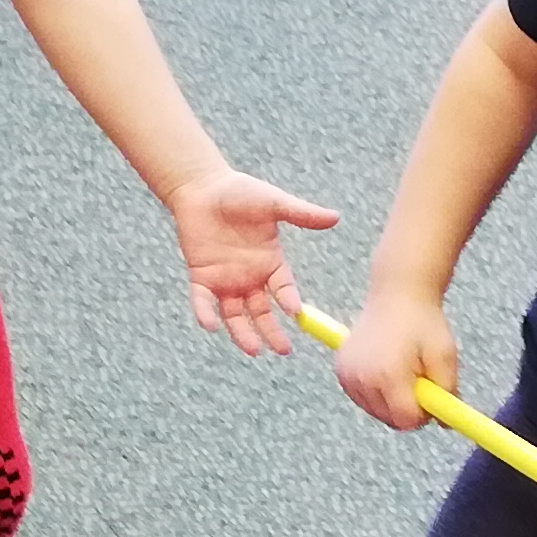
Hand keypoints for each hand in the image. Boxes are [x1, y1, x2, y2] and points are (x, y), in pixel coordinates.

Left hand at [167, 167, 341, 357]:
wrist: (203, 186)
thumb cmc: (240, 192)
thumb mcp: (274, 203)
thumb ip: (301, 214)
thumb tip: (335, 218)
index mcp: (270, 263)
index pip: (284, 291)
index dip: (290, 302)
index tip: (298, 314)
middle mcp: (249, 277)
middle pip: (262, 312)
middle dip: (272, 331)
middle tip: (283, 350)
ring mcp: (225, 280)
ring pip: (235, 315)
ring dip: (243, 333)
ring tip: (254, 350)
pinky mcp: (200, 277)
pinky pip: (203, 302)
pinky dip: (206, 314)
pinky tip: (212, 326)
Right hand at [334, 289, 459, 434]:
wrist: (396, 293)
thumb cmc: (423, 322)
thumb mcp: (445, 355)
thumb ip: (448, 392)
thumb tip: (445, 422)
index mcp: (389, 375)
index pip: (406, 420)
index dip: (423, 414)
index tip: (431, 395)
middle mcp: (362, 378)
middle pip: (390, 419)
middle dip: (408, 408)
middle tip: (418, 381)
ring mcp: (348, 375)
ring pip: (376, 411)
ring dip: (392, 401)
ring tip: (402, 371)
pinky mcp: (341, 371)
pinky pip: (363, 399)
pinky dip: (376, 393)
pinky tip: (386, 370)